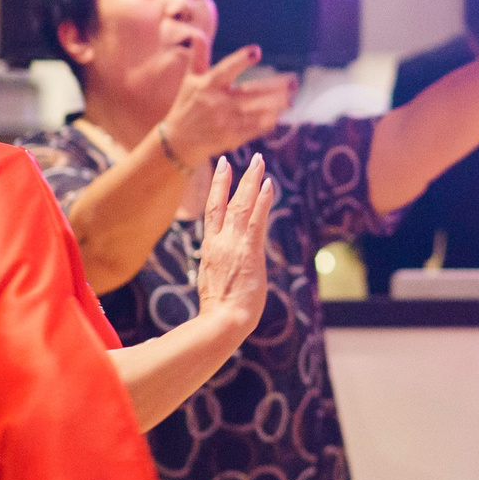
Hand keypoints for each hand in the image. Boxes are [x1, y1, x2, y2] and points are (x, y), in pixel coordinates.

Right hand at [160, 45, 294, 165]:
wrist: (178, 141)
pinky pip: (253, 128)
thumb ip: (198, 57)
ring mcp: (225, 121)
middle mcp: (217, 102)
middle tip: (294, 81)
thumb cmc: (186, 105)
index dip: (241, 60)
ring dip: (276, 104)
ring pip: (257, 111)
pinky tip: (279, 115)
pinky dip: (267, 122)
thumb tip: (198, 33)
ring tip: (292, 97)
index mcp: (207, 85)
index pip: (226, 69)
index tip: (256, 51)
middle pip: (251, 92)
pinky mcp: (230, 137)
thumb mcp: (190, 80)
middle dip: (275, 87)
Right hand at [193, 155, 275, 335]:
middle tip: (245, 158)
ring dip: (251, 181)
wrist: (222, 322)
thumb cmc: (218, 312)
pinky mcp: (249, 251)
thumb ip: (217, 269)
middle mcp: (219, 242)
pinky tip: (268, 185)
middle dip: (235, 178)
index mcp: (209, 249)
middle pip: (225, 201)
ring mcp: (233, 245)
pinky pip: (256, 220)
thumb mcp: (213, 283)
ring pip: (241, 205)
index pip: (213, 211)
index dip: (218, 188)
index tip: (223, 168)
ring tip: (259, 161)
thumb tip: (220, 271)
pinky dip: (262, 201)